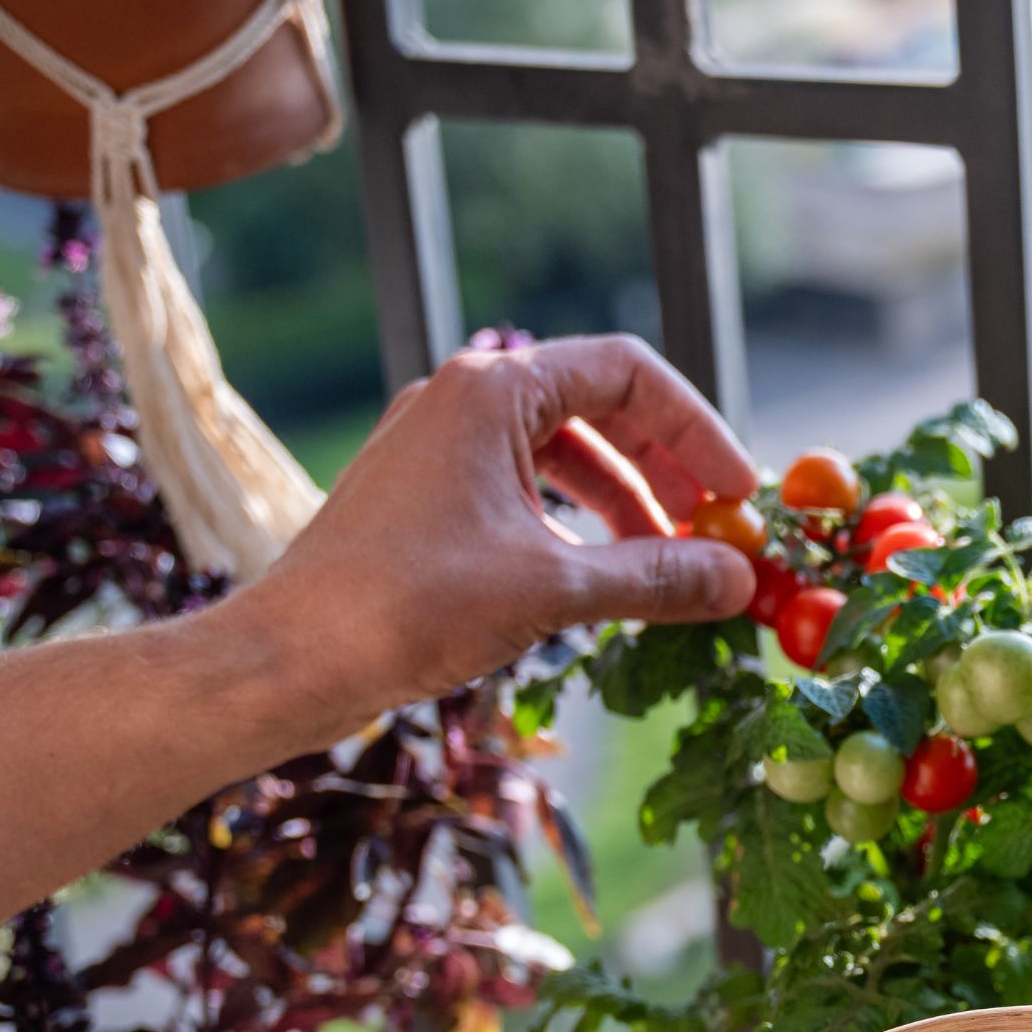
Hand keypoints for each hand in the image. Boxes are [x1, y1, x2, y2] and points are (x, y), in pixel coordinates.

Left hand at [231, 334, 758, 744]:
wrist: (291, 658)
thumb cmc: (407, 606)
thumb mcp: (552, 589)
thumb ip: (654, 576)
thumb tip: (738, 580)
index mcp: (493, 389)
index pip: (628, 373)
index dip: (697, 430)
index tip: (740, 493)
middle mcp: (462, 400)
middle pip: (597, 410)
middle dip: (666, 471)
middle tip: (716, 531)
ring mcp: (437, 448)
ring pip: (559, 456)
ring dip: (623, 504)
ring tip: (669, 565)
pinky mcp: (422, 498)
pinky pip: (520, 493)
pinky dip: (572, 526)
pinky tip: (600, 577)